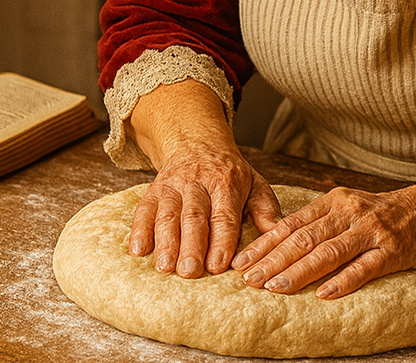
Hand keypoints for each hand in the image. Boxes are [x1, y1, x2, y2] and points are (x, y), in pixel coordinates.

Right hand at [129, 150, 282, 277]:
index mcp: (227, 181)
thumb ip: (266, 209)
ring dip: (165, 241)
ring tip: (165, 267)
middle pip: (194, 215)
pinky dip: (139, 229)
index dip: (221, 240)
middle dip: (192, 245)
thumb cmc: (231, 174)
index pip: (224, 214)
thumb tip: (277, 232)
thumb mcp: (254, 184)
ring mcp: (174, 184)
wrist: (199, 143)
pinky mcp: (154, 189)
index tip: (218, 266)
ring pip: (168, 213)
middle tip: (189, 271)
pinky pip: (144, 208)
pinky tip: (137, 250)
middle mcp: (198, 181)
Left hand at [231, 184, 415, 298]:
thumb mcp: (347, 207)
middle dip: (273, 260)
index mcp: (334, 202)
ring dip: (299, 271)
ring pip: (329, 252)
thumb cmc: (381, 213)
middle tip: (248, 279)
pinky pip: (364, 267)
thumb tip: (277, 241)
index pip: (292, 224)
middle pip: (305, 238)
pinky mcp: (392, 251)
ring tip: (275, 287)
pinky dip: (343, 281)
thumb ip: (317, 221)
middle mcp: (349, 213)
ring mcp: (371, 232)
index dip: (265, 244)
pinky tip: (324, 294)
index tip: (240, 262)